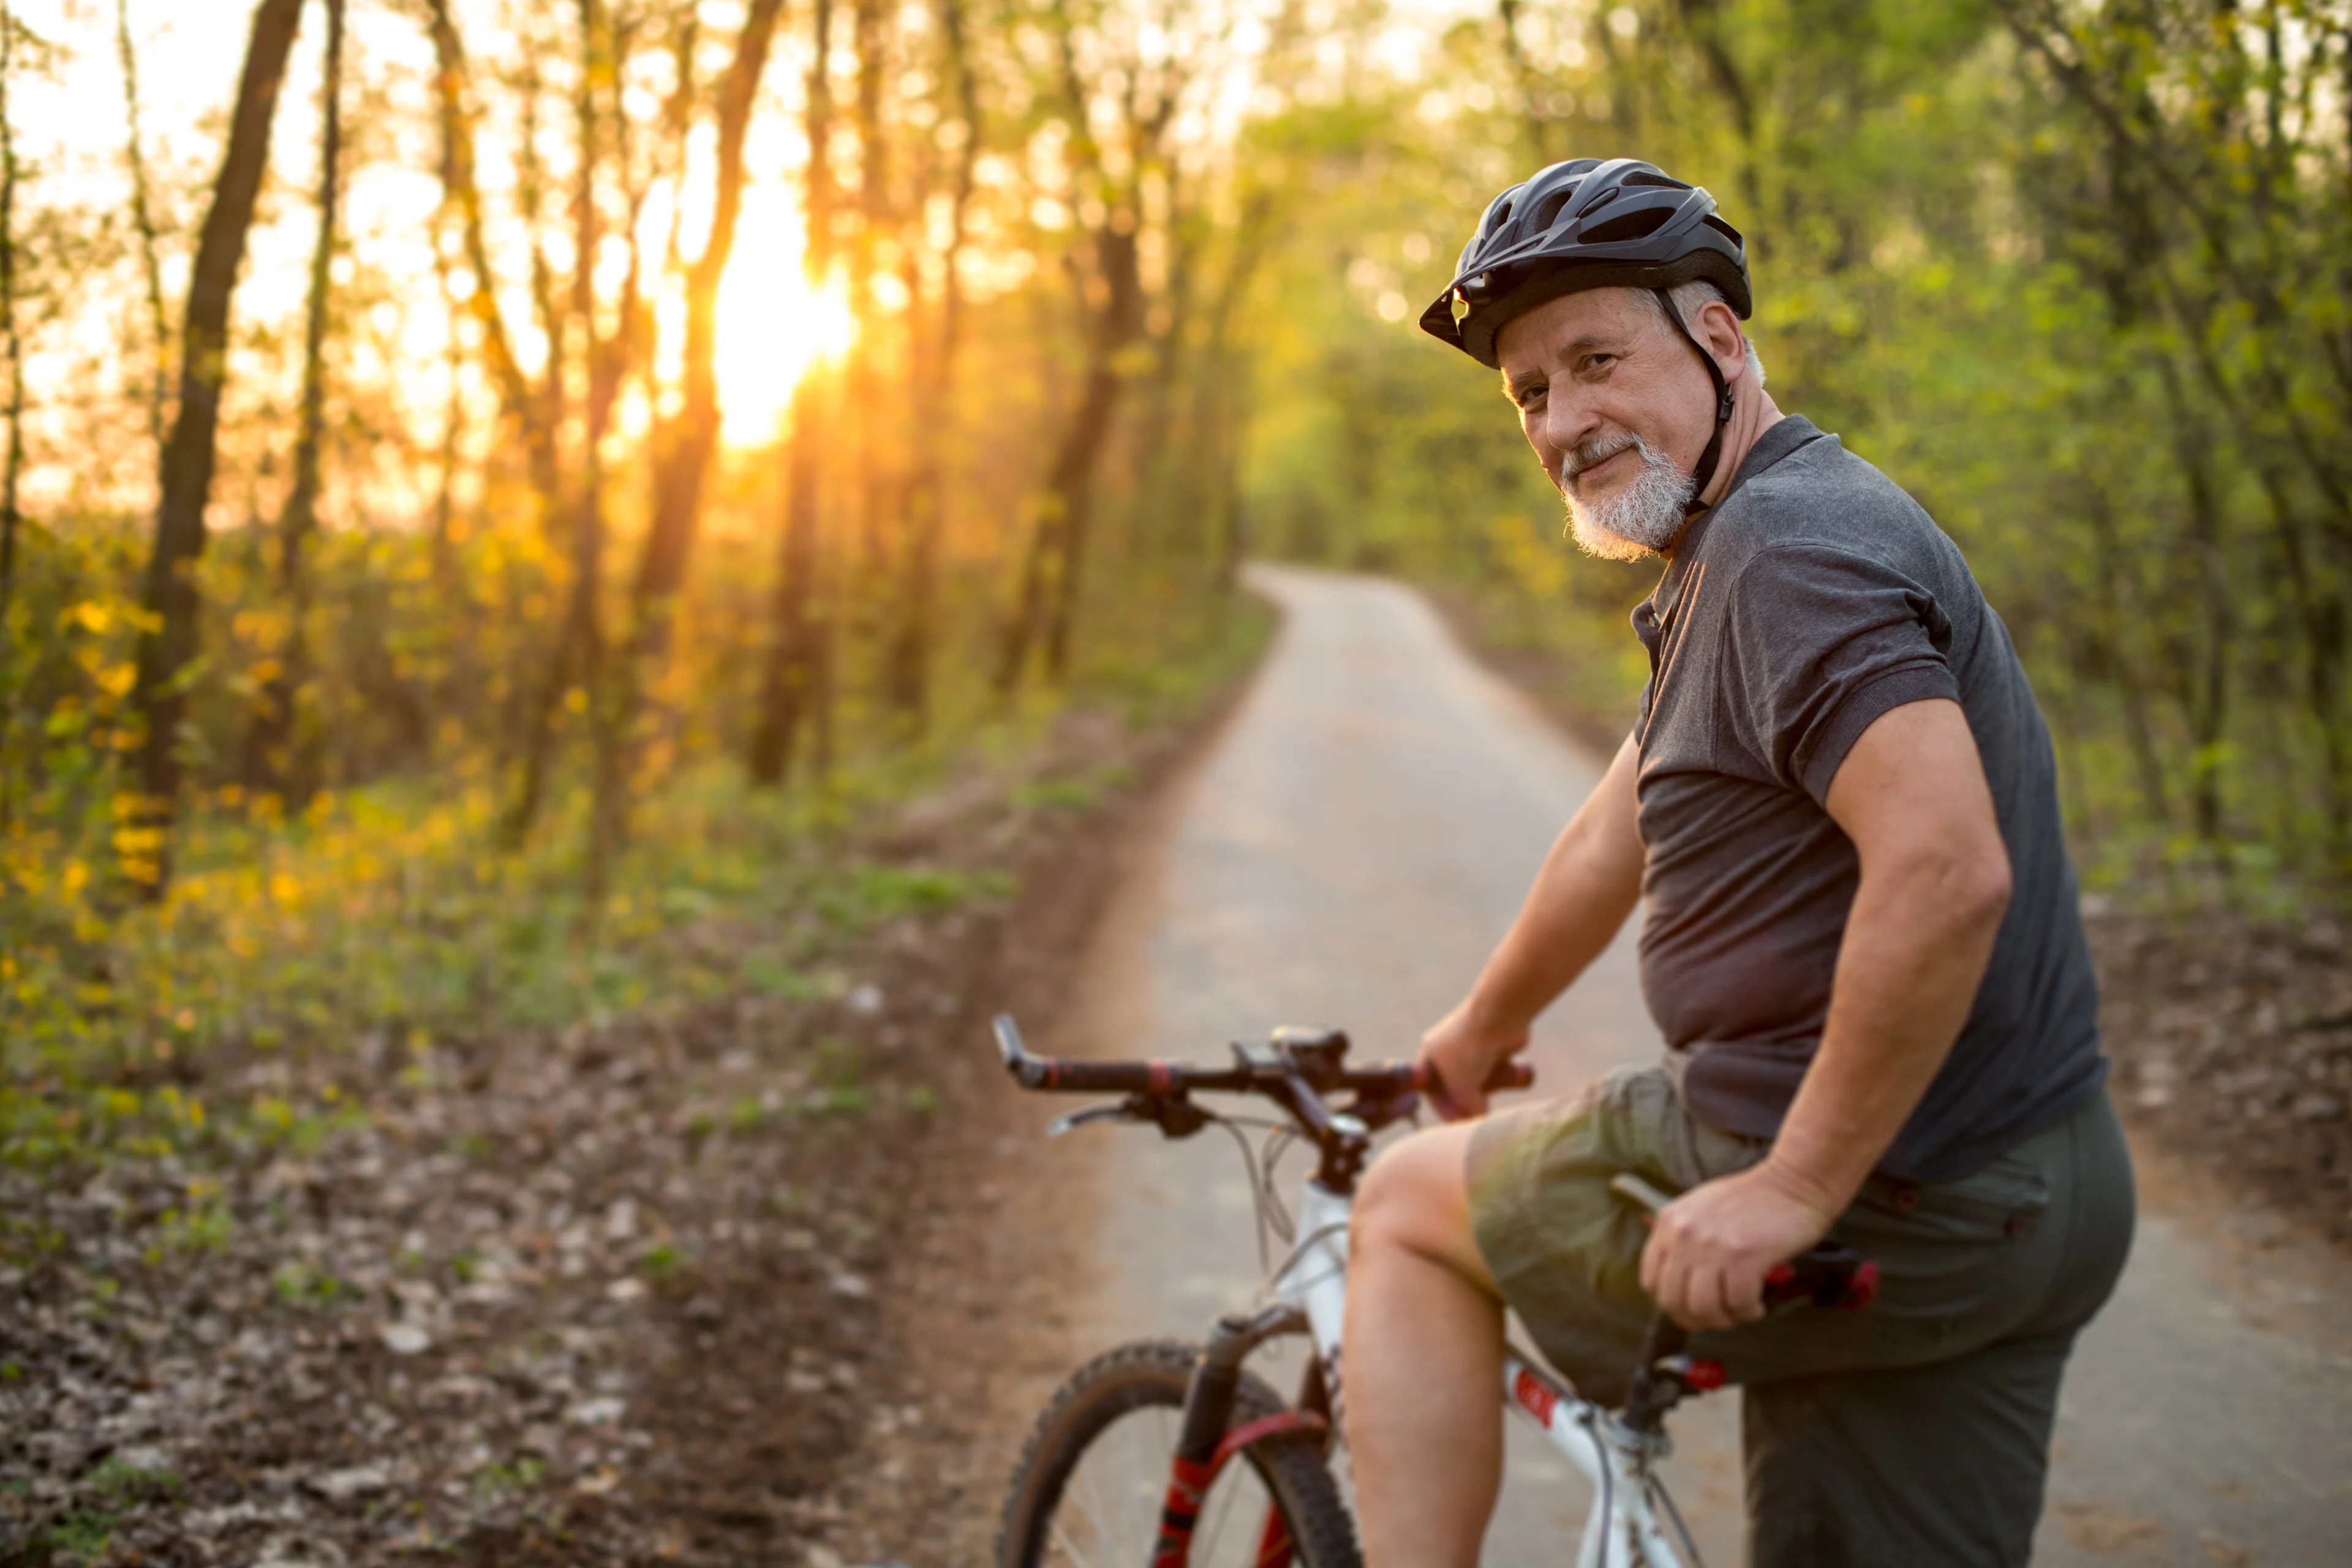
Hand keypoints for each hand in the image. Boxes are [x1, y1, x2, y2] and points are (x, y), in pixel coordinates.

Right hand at [1416, 999, 1528, 1120]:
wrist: (1499, 1016)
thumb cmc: (1471, 1050)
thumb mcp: (1462, 1087)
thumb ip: (1466, 1108)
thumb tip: (1478, 1117)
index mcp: (1430, 1056)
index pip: (1434, 1093)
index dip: (1447, 1112)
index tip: (1462, 1125)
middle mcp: (1448, 1052)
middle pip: (1455, 1088)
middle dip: (1466, 1103)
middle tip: (1478, 1116)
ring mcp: (1472, 1049)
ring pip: (1477, 1082)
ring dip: (1485, 1091)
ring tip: (1491, 1093)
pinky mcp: (1494, 1048)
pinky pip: (1494, 1072)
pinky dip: (1499, 1079)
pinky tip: (1505, 1078)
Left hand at [1639, 1162, 1841, 1331]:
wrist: (1790, 1183)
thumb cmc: (1749, 1199)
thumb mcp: (1698, 1209)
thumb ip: (1681, 1240)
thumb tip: (1678, 1283)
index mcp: (1669, 1223)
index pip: (1650, 1280)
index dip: (1670, 1302)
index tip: (1689, 1308)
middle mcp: (1684, 1236)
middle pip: (1673, 1300)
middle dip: (1695, 1319)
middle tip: (1717, 1318)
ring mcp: (1712, 1248)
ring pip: (1703, 1308)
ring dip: (1723, 1319)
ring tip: (1739, 1311)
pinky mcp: (1744, 1258)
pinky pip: (1738, 1304)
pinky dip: (1748, 1312)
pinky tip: (1756, 1305)